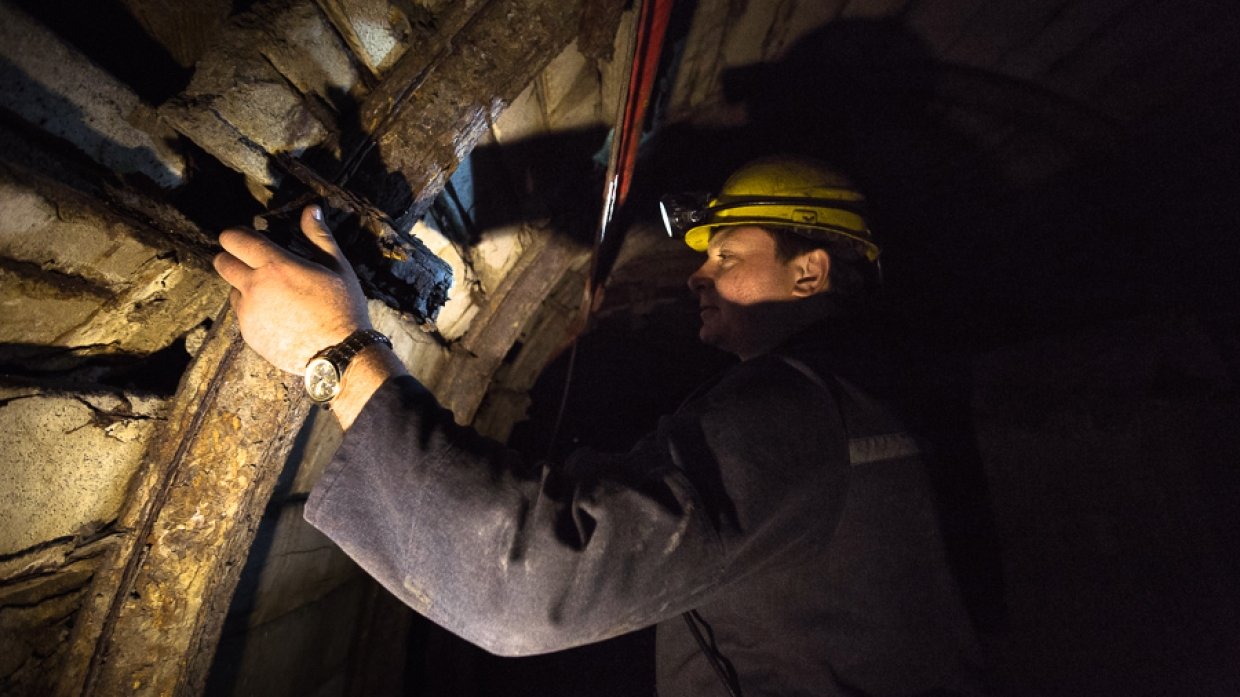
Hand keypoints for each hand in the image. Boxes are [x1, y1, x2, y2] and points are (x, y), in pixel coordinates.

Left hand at [213, 205, 371, 374]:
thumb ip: (318, 236)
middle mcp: (254, 287)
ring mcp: (248, 314)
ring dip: (245, 288)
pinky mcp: (249, 335)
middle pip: (221, 263)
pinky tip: (280, 318)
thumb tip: (312, 209)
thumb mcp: (337, 267)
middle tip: (253, 263)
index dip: (235, 235)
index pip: (233, 239)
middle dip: (232, 258)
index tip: (246, 238)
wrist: (340, 355)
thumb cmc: (343, 306)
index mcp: (274, 266)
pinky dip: (255, 313)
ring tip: (274, 296)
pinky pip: (244, 316)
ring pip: (232, 291)